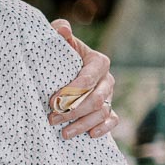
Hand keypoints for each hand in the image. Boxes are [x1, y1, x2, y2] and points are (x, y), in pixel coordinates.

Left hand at [48, 19, 118, 139]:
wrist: (65, 68)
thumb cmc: (60, 54)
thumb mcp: (59, 43)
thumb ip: (60, 32)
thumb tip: (63, 29)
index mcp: (98, 61)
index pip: (88, 78)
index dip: (71, 92)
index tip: (52, 100)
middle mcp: (107, 79)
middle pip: (96, 98)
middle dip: (74, 111)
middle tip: (52, 118)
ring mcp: (109, 95)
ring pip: (102, 112)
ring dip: (83, 124)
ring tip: (64, 133)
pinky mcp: (108, 109)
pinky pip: (113, 120)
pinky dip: (104, 128)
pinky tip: (91, 135)